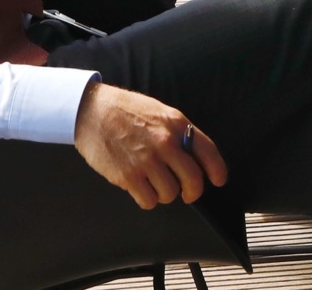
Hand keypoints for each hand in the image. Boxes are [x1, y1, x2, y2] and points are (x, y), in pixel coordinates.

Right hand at [72, 83, 226, 209]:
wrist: (92, 111)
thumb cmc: (126, 110)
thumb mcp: (160, 113)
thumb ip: (179, 133)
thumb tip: (194, 157)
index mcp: (177, 124)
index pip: (208, 151)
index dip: (217, 170)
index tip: (218, 180)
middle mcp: (165, 143)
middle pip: (193, 180)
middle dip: (192, 191)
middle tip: (187, 193)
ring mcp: (146, 161)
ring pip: (170, 194)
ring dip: (166, 194)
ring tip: (156, 184)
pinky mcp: (128, 176)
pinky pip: (148, 200)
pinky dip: (148, 199)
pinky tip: (142, 188)